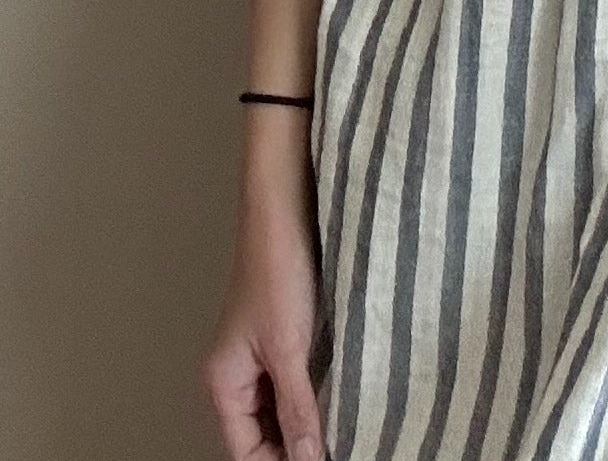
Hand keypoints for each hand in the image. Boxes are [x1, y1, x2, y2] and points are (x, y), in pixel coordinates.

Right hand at [201, 197, 325, 460]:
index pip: (247, 452)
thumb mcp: (289, 347)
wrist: (285, 209)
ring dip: (308, 424)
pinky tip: (343, 401)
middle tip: (341, 445)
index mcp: (225, 383)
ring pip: (282, 411)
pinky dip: (314, 397)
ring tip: (345, 430)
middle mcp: (238, 375)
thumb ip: (298, 409)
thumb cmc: (278, 269)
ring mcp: (261, 356)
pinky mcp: (284, 337)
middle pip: (263, 436)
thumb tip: (310, 460)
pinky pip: (295, 384)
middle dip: (296, 448)